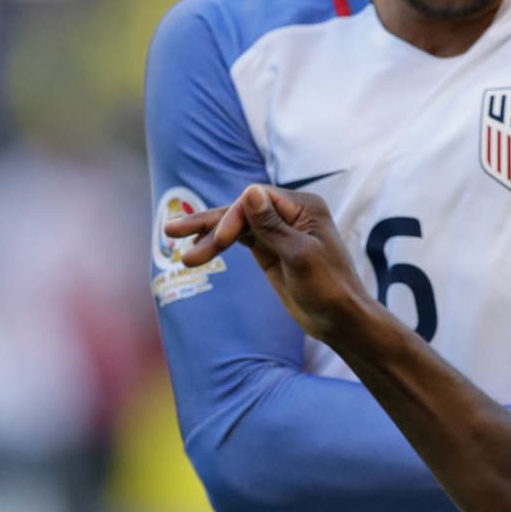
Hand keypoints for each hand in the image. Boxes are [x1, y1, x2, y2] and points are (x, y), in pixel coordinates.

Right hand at [164, 184, 369, 340]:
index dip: (232, 216)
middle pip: (240, 210)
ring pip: (236, 227)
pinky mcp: (270, 250)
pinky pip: (239, 240)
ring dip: (209, 239)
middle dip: (208, 223)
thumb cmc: (329, 287)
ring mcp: (278, 232)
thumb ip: (271, 226)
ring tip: (181, 257)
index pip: (255, 199)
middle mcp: (290, 214)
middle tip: (170, 231)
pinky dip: (219, 245)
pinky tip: (198, 250)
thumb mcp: (299, 255)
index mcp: (303, 207)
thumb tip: (248, 191)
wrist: (340, 320)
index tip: (220, 241)